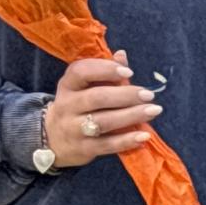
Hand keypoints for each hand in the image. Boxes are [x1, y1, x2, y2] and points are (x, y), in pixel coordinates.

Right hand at [43, 50, 160, 168]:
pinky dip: (126, 141)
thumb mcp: (83, 87)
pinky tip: (144, 136)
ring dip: (131, 116)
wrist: (52, 139)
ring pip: (103, 122)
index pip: (81, 72)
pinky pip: (106, 145)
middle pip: (97, 97)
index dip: (105, 69)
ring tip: (153, 111)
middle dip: (125, 95)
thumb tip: (122, 55)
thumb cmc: (77, 106)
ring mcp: (73, 129)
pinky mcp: (82, 149)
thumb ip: (103, 72)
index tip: (128, 72)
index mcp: (68, 85)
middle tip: (149, 94)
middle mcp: (67, 105)